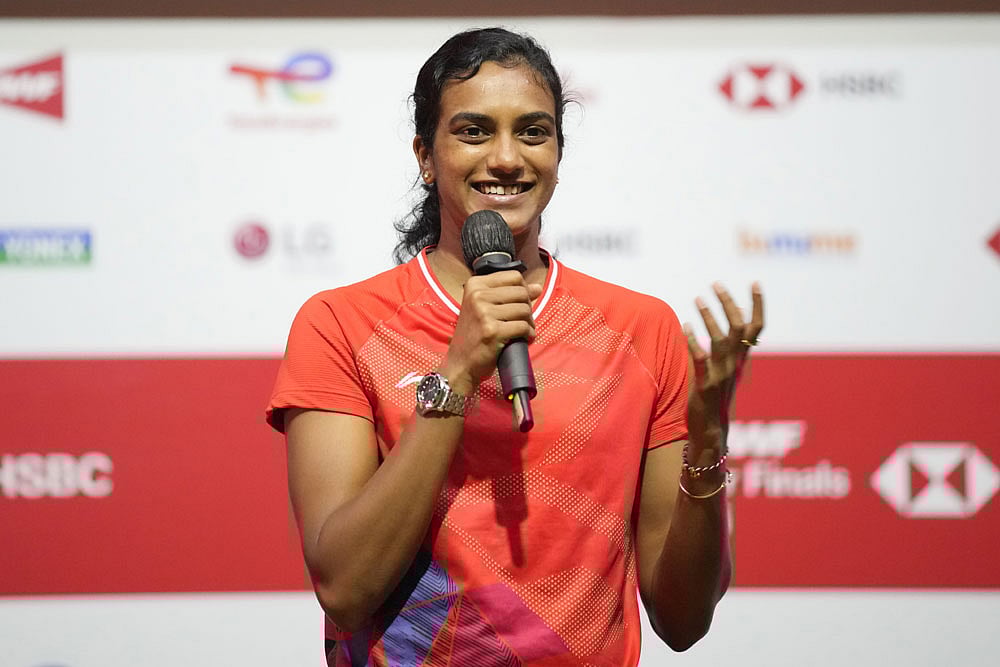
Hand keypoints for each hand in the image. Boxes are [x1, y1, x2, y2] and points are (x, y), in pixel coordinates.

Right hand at [441, 270, 542, 393]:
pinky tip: (523, 339)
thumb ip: (510, 294)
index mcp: (475, 285)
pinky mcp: (493, 331)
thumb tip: (537, 287)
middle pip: (522, 292)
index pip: (514, 276)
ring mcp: (484, 313)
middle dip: (528, 308)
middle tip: (522, 320)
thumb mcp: (484, 308)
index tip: (520, 303)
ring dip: (529, 322)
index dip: (524, 290)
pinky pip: (523, 327)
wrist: (460, 363)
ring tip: (523, 331)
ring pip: (525, 309)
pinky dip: (528, 334)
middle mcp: (477, 296)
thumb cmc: (474, 336)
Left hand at [683, 282, 763, 455]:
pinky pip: (702, 361)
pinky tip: (685, 327)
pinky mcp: (706, 386)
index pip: (757, 327)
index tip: (755, 283)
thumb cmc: (716, 396)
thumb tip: (730, 320)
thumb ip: (729, 347)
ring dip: (709, 318)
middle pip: (739, 328)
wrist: (712, 430)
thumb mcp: (727, 369)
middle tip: (716, 284)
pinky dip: (694, 342)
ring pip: (721, 341)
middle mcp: (735, 364)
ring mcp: (722, 375)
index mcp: (741, 359)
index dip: (758, 305)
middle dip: (728, 303)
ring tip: (697, 299)